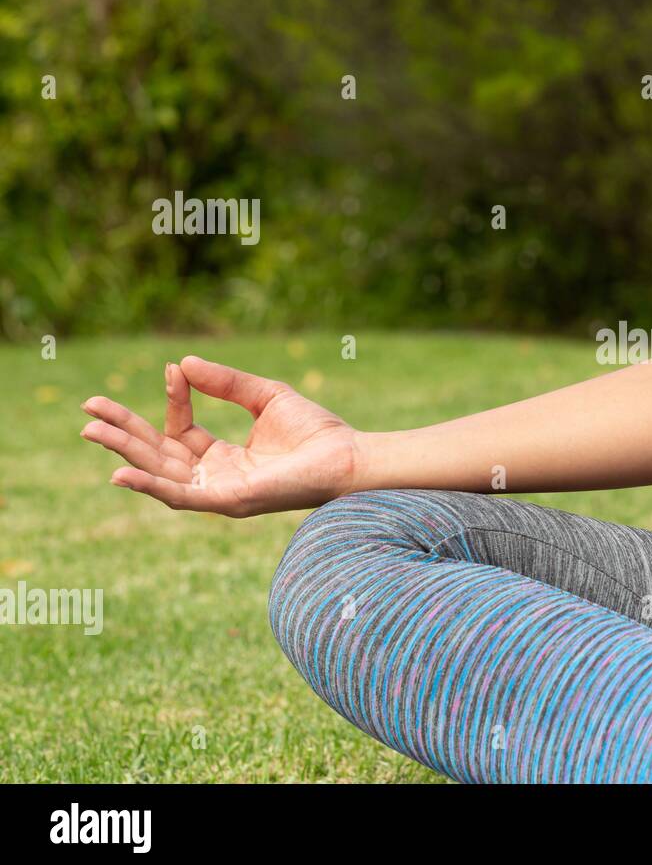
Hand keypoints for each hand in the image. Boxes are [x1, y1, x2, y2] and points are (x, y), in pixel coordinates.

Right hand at [81, 356, 360, 516]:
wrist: (350, 456)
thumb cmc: (317, 432)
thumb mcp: (266, 397)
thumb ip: (226, 383)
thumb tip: (182, 363)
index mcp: (224, 457)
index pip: (180, 430)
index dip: (172, 400)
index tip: (171, 370)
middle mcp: (216, 477)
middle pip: (158, 454)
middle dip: (122, 432)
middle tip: (87, 408)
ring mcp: (220, 492)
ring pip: (160, 474)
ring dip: (125, 452)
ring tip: (90, 429)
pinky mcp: (229, 502)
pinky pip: (181, 497)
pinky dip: (151, 486)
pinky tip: (121, 472)